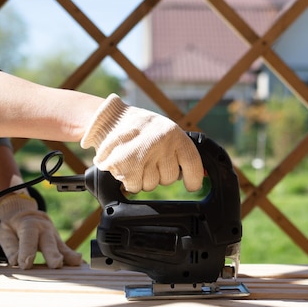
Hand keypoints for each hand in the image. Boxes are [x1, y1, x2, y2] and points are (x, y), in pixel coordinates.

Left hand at [0, 193, 82, 268]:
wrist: (26, 214)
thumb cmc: (14, 227)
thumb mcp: (6, 233)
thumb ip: (11, 247)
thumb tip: (15, 262)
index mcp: (29, 224)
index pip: (29, 238)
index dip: (27, 251)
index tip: (25, 265)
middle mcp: (44, 229)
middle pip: (49, 242)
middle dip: (53, 254)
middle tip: (56, 264)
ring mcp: (54, 236)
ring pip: (61, 246)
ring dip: (68, 256)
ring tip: (76, 263)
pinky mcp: (59, 244)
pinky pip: (67, 251)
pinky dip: (73, 257)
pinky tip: (82, 265)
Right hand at [80, 94, 203, 192]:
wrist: (109, 120)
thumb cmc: (140, 128)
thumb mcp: (164, 131)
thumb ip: (178, 151)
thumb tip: (198, 175)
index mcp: (174, 133)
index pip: (193, 162)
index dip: (194, 178)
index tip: (191, 185)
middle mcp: (161, 143)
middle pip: (170, 178)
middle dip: (160, 174)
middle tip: (149, 159)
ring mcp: (143, 154)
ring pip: (151, 184)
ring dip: (143, 178)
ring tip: (136, 160)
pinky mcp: (126, 166)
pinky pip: (135, 186)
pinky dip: (129, 181)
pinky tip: (126, 165)